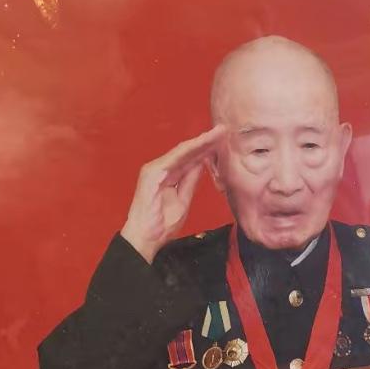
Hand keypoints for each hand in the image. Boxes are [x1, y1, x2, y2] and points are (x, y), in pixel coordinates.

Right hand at [119, 125, 225, 262]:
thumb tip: (201, 164)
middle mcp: (161, 169)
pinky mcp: (152, 173)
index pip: (190, 160)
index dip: (207, 150)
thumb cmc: (161, 225)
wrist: (145, 238)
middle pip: (187, 152)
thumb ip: (190, 182)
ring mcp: (155, 169)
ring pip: (182, 152)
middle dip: (207, 141)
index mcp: (169, 176)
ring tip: (218, 133)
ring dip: (201, 141)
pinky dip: (189, 150)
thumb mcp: (183, 201)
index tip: (223, 142)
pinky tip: (203, 143)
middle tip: (224, 130)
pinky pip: (174, 159)